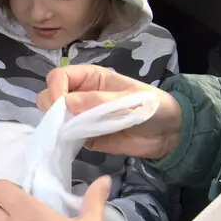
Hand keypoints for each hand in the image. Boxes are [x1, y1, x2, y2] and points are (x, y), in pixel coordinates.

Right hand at [41, 65, 182, 160]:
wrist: (170, 134)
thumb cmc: (153, 107)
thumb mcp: (130, 99)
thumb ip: (99, 101)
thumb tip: (66, 103)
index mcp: (92, 78)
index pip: (60, 76)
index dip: (55, 88)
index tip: (61, 106)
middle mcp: (81, 95)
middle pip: (50, 95)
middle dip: (52, 108)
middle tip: (64, 121)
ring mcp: (81, 117)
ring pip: (54, 117)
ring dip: (56, 125)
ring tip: (68, 134)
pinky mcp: (84, 138)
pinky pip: (65, 137)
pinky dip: (63, 141)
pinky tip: (70, 145)